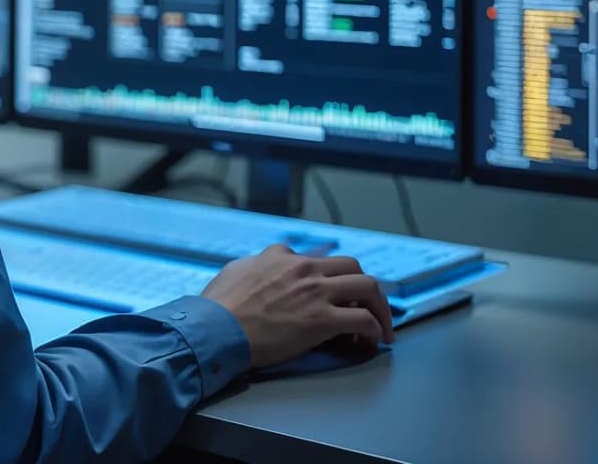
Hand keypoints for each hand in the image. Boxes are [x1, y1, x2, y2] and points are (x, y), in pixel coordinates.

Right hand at [199, 244, 394, 366]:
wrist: (215, 329)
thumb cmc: (219, 306)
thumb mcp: (237, 270)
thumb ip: (257, 264)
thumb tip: (263, 263)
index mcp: (284, 257)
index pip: (320, 259)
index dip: (331, 278)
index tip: (334, 293)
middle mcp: (305, 269)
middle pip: (352, 266)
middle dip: (365, 286)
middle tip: (368, 305)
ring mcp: (316, 293)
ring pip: (367, 287)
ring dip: (380, 306)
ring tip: (381, 324)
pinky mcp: (322, 320)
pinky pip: (363, 320)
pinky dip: (375, 329)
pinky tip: (373, 339)